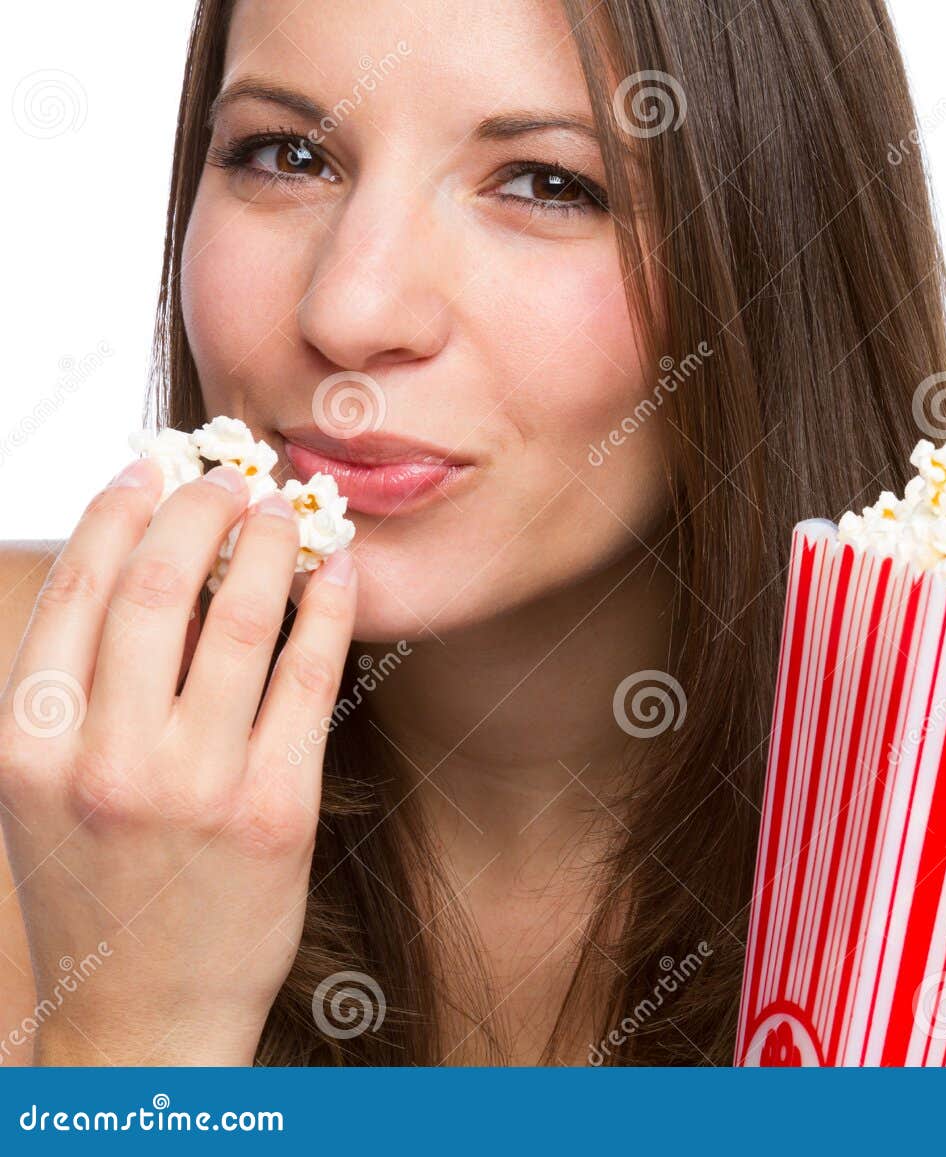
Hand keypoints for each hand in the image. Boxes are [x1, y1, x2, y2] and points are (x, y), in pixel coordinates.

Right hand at [0, 456, 356, 1064]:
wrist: (143, 1016)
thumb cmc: (96, 890)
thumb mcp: (40, 793)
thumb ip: (67, 693)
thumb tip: (124, 568)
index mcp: (30, 747)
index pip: (77, 593)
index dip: (118, 514)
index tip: (149, 468)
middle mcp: (106, 760)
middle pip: (158, 591)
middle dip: (198, 510)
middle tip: (228, 475)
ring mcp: (194, 785)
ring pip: (239, 622)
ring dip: (267, 546)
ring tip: (284, 509)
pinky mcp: (276, 809)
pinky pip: (309, 680)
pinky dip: (326, 611)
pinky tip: (337, 573)